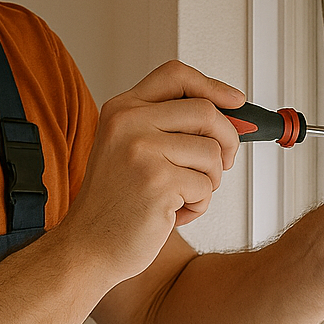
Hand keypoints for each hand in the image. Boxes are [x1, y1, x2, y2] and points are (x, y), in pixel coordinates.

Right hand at [63, 61, 243, 283]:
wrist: (87, 247)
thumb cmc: (115, 203)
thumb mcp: (129, 149)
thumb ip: (169, 127)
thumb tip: (230, 116)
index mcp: (121, 109)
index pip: (176, 76)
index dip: (212, 86)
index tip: (235, 102)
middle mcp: (128, 123)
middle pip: (206, 112)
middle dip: (228, 140)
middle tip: (222, 164)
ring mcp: (142, 151)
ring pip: (212, 153)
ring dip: (209, 181)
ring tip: (182, 196)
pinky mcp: (158, 182)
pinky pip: (205, 187)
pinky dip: (198, 205)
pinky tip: (172, 213)